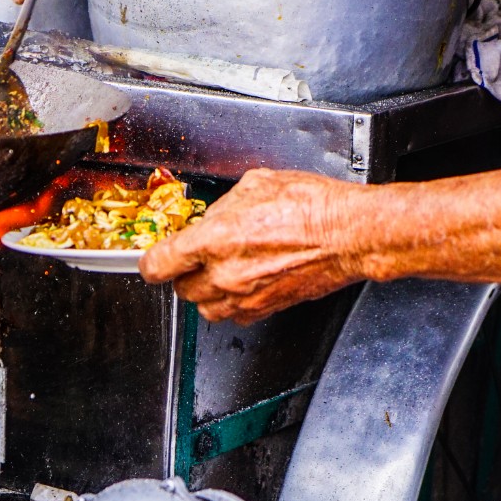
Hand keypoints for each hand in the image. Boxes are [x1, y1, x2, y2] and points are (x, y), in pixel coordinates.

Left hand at [138, 169, 370, 323]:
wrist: (348, 235)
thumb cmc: (312, 206)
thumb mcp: (256, 185)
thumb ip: (224, 206)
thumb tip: (213, 217)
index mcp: (216, 239)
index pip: (159, 264)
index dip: (152, 261)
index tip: (154, 258)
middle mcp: (226, 274)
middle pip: (181, 289)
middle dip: (183, 273)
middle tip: (195, 257)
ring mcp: (246, 296)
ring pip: (205, 308)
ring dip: (205, 292)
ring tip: (219, 271)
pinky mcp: (267, 309)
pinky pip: (234, 315)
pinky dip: (232, 304)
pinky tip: (243, 282)